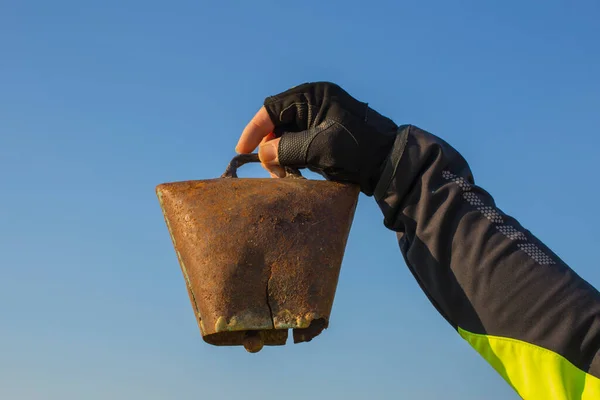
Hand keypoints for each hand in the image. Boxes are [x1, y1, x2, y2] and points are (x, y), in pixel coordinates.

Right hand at [236, 82, 397, 194]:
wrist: (390, 163)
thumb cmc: (357, 149)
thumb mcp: (318, 147)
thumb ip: (287, 149)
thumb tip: (263, 155)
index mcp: (314, 96)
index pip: (273, 108)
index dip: (255, 129)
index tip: (243, 149)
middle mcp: (315, 104)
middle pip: (278, 123)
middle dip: (270, 146)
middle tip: (272, 170)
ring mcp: (321, 120)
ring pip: (287, 136)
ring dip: (281, 155)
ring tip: (284, 174)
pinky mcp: (325, 136)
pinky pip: (299, 145)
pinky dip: (293, 158)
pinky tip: (294, 172)